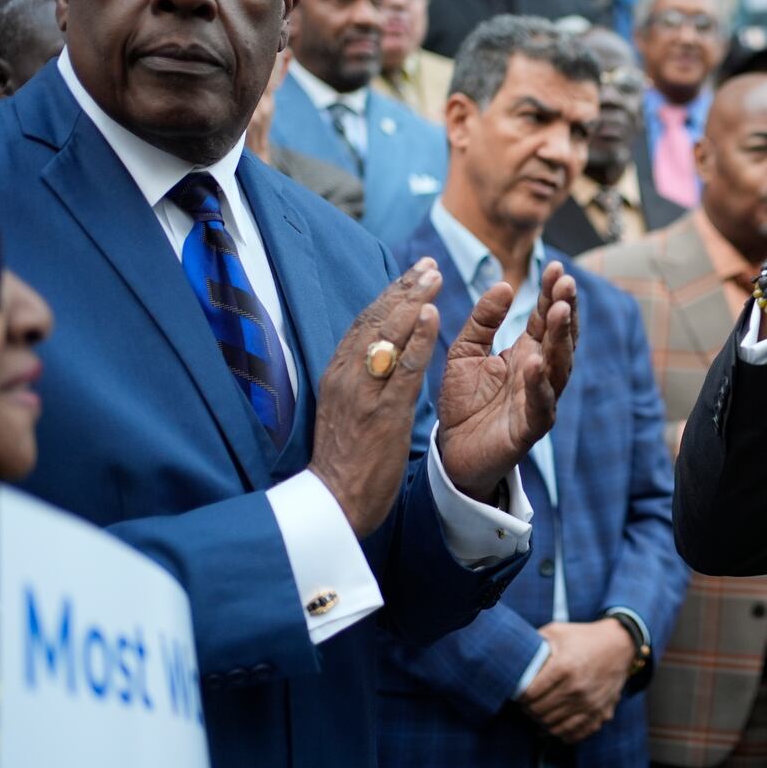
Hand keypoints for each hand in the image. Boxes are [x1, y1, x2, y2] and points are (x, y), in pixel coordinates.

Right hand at [310, 259, 444, 537]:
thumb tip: (377, 354)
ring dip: (412, 303)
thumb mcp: (346, 409)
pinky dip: (417, 340)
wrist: (334, 502)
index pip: (364, 325)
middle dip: (403, 290)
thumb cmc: (346, 459)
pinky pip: (403, 370)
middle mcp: (347, 376)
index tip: (412, 274)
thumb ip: (360, 380)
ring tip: (433, 276)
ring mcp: (363, 393)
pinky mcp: (382, 413)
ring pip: (387, 337)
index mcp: (338, 375)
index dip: (389, 296)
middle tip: (428, 265)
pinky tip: (432, 316)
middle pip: (375, 322)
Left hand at [436, 261, 576, 503]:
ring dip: (562, 340)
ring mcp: (539, 400)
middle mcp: (539, 375)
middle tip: (566, 283)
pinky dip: (540, 384)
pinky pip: (541, 405)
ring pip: (559, 368)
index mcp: (526, 353)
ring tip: (559, 312)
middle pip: (561, 339)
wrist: (450, 452)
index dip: (553, 294)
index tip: (557, 267)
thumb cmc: (463, 402)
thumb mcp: (465, 352)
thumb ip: (483, 321)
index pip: (546, 319)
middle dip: (565, 310)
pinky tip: (535, 362)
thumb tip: (504, 285)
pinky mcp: (529, 428)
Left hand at [519, 619, 634, 742]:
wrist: (620, 645)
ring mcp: (590, 704)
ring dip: (542, 721)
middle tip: (527, 703)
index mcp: (564, 667)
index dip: (520, 695)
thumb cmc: (584, 637)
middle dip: (528, 709)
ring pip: (553, 726)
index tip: (520, 691)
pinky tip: (557, 720)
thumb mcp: (557, 632)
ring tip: (541, 710)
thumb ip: (535, 643)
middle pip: (539, 712)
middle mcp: (577, 689)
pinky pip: (574, 735)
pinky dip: (562, 731)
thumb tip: (514, 658)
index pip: (529, 694)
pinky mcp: (600, 714)